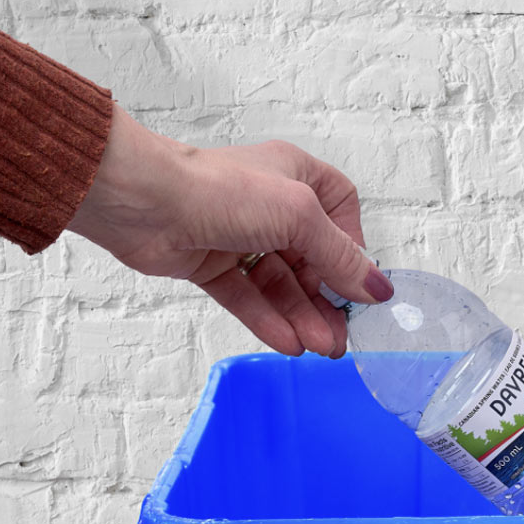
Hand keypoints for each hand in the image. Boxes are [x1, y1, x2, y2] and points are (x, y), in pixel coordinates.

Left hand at [67, 105, 393, 356]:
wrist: (146, 203)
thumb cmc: (221, 189)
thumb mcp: (299, 216)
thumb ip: (340, 257)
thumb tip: (377, 288)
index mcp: (297, 176)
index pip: (340, 217)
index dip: (352, 252)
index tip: (361, 288)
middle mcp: (270, 205)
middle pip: (312, 261)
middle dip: (327, 301)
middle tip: (340, 337)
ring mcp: (241, 237)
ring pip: (281, 285)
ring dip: (301, 317)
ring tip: (318, 347)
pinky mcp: (213, 265)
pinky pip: (250, 297)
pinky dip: (268, 320)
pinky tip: (288, 343)